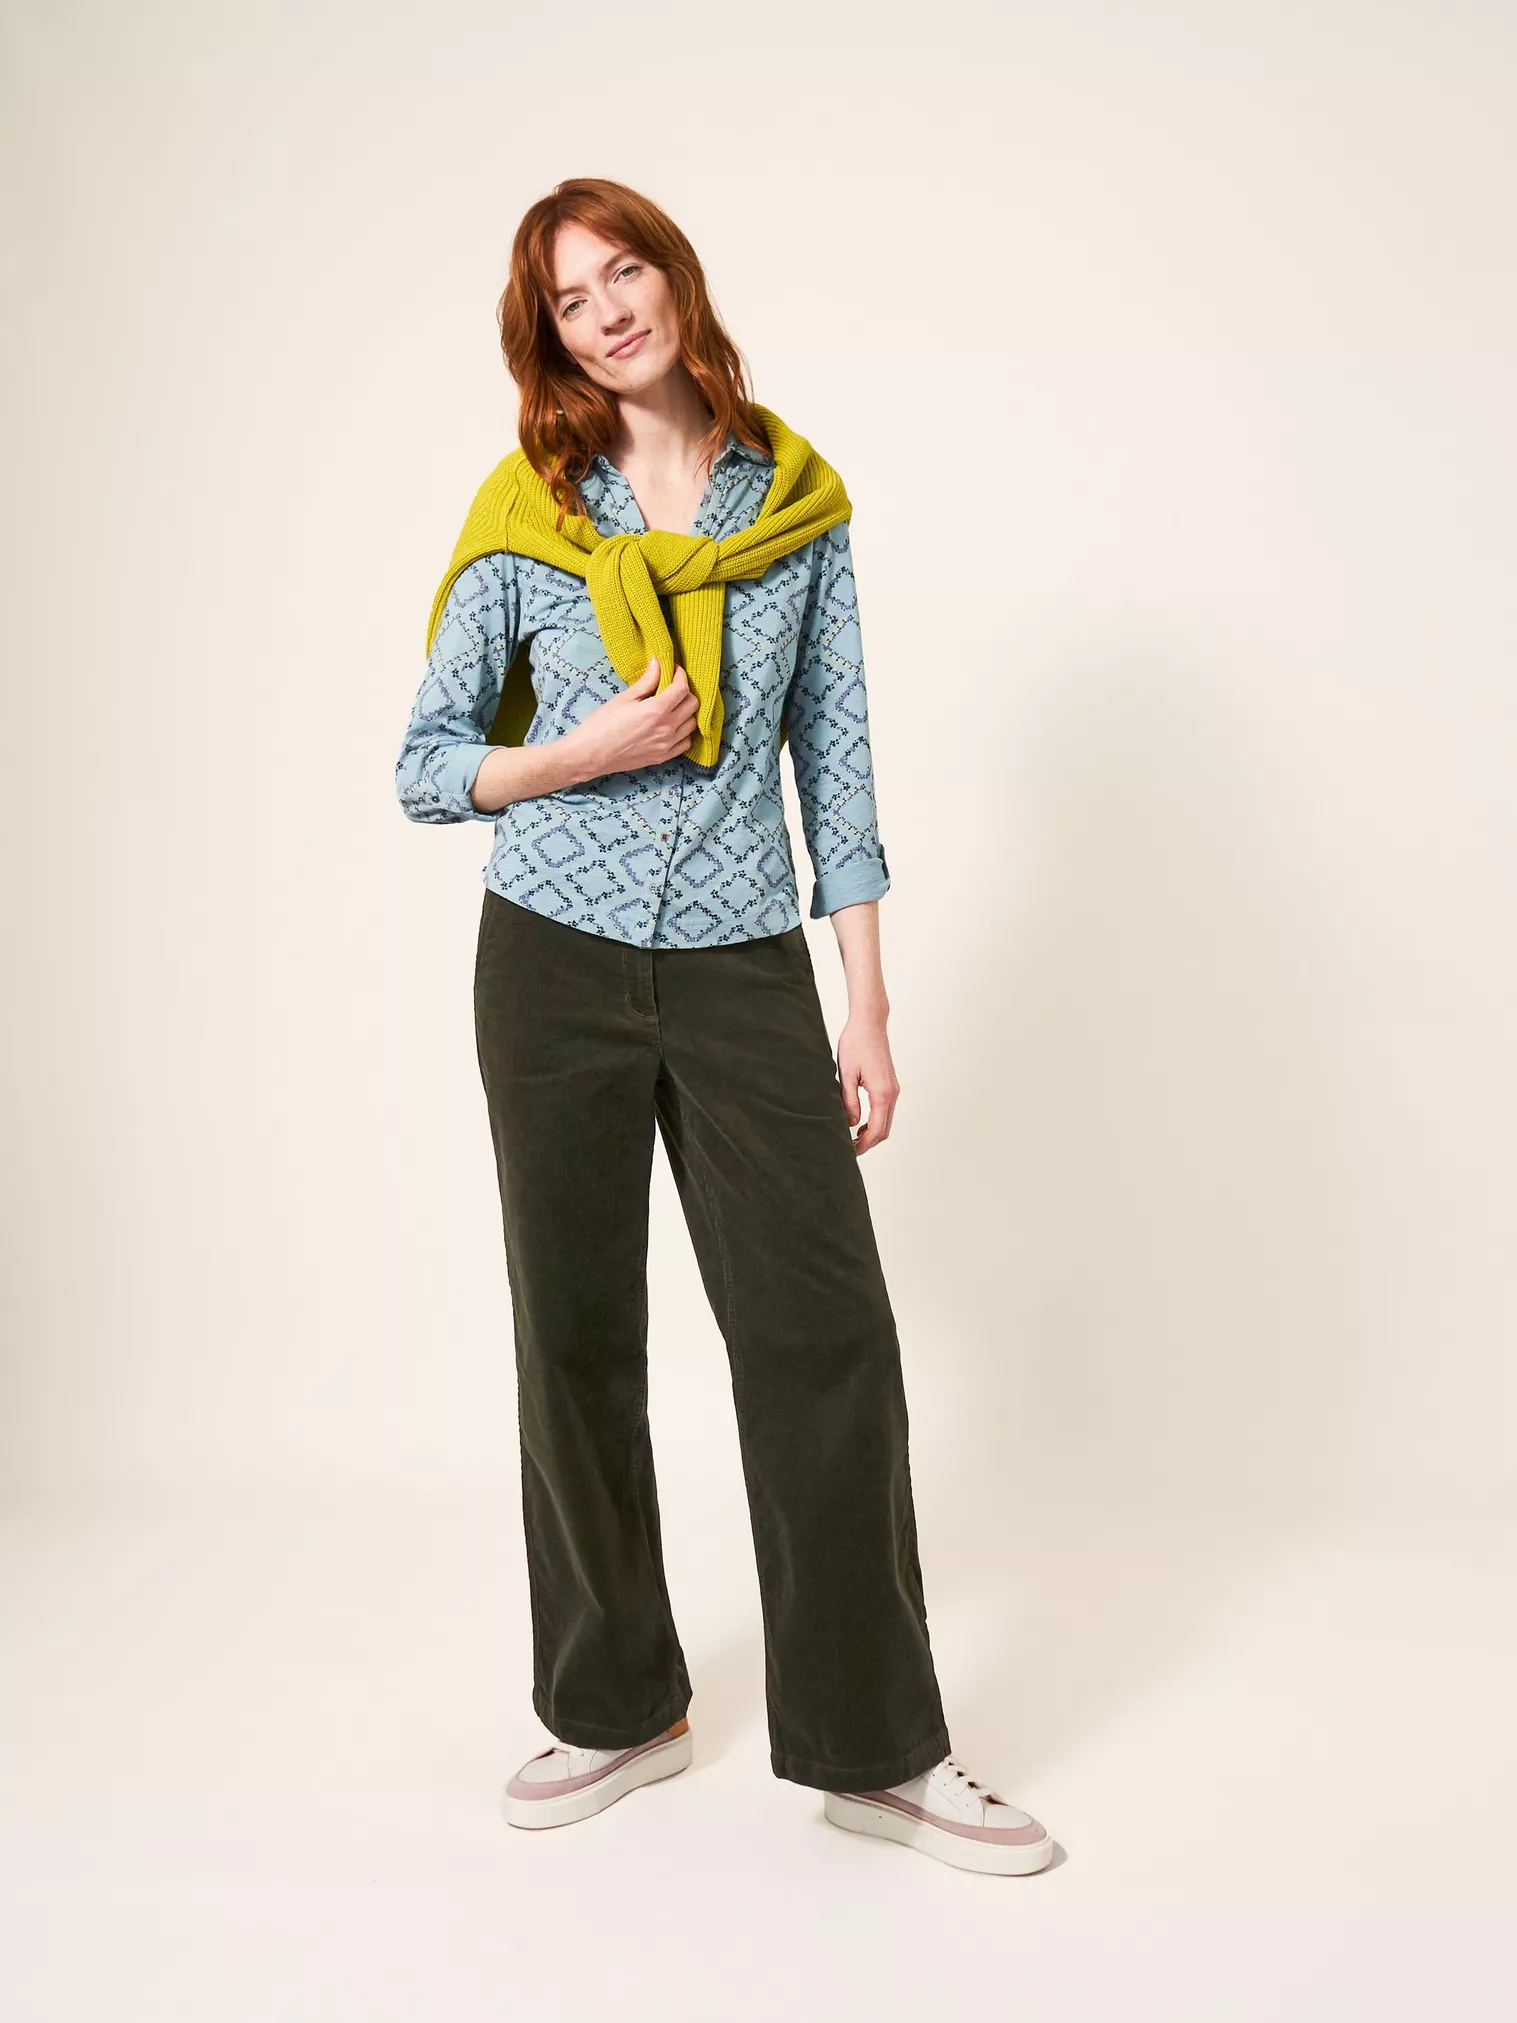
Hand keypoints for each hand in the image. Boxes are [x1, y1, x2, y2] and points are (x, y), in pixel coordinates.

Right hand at [563, 657, 697, 780]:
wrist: (591, 754)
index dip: (680, 675)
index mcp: (656, 710)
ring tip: (673, 707)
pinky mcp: (663, 757)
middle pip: (692, 705)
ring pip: (692, 724)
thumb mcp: (624, 698)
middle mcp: (666, 728)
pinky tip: (672, 726)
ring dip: (686, 712)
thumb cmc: (602, 725)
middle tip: (673, 687)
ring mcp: (667, 745)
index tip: (674, 670)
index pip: (682, 688)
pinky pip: (685, 743)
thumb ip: (646, 681)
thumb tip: (657, 663)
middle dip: (685, 692)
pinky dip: (683, 732)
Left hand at [837, 1013, 898, 1153]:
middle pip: (884, 1130)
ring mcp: (893, 1089)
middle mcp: (892, 1093)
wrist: (869, 1023)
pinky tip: (860, 1122)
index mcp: (882, 1093)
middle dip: (869, 1143)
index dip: (863, 1145)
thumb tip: (850, 1123)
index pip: (876, 1130)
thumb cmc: (856, 1043)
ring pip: (886, 1121)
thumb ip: (848, 1101)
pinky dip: (875, 1121)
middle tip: (849, 1149)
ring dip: (872, 1133)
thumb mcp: (846, 1074)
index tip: (850, 1152)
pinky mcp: (890, 1084)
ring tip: (852, 1138)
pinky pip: (886, 1110)